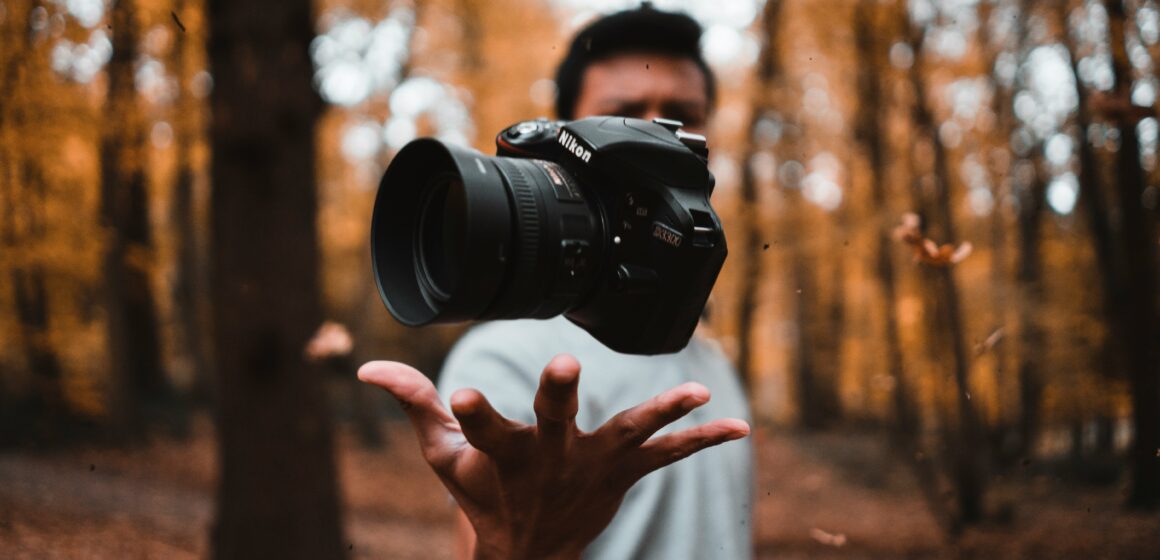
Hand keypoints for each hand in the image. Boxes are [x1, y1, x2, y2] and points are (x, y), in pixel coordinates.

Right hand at [358, 354, 749, 559]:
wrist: (529, 554)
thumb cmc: (482, 495)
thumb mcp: (443, 456)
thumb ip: (413, 404)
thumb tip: (366, 366)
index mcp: (502, 456)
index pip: (480, 430)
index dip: (472, 412)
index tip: (463, 393)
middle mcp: (550, 460)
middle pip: (554, 423)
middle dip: (559, 395)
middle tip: (565, 369)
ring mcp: (592, 468)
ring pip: (628, 434)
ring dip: (660, 413)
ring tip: (696, 393)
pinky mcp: (624, 474)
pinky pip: (669, 456)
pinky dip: (703, 440)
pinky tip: (741, 426)